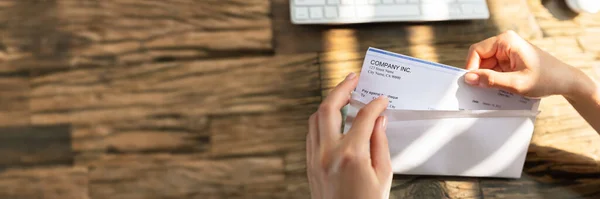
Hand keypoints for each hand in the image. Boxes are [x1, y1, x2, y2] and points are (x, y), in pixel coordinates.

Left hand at [307, 72, 392, 198]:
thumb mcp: (383, 175)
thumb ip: (380, 143)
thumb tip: (379, 120)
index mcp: (351, 155)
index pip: (363, 117)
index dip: (374, 104)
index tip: (381, 100)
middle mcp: (328, 153)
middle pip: (329, 108)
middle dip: (341, 88)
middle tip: (353, 78)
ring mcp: (315, 158)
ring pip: (315, 119)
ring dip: (328, 103)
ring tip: (343, 95)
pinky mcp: (310, 165)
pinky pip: (311, 134)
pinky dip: (321, 120)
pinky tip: (333, 119)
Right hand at [464, 30, 585, 97]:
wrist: (565, 81)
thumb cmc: (546, 79)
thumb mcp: (517, 83)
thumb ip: (492, 80)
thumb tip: (469, 78)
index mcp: (506, 41)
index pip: (476, 51)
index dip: (471, 68)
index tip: (472, 84)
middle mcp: (505, 43)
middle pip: (479, 59)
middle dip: (480, 75)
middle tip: (484, 90)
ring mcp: (507, 52)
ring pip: (485, 66)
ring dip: (488, 79)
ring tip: (497, 90)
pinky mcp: (509, 61)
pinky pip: (494, 70)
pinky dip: (494, 80)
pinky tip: (502, 89)